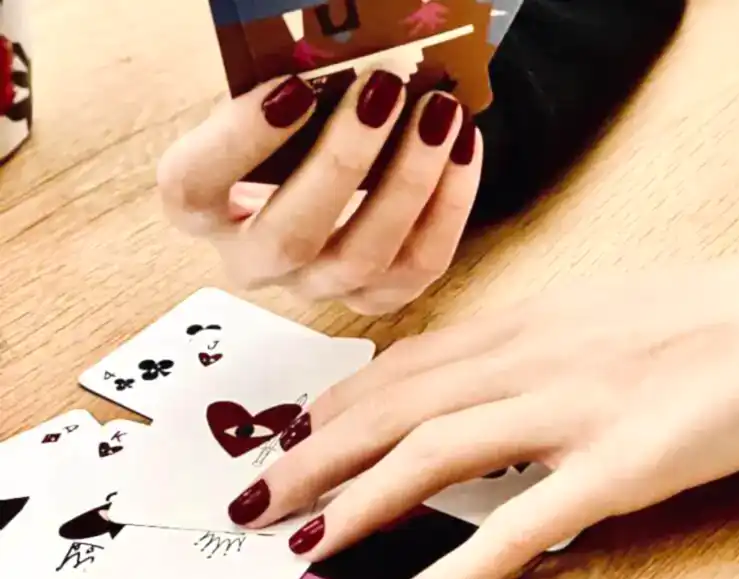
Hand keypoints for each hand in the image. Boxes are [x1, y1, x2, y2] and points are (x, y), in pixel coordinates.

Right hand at [157, 72, 480, 313]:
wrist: (323, 179)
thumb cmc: (289, 130)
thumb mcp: (267, 102)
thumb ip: (283, 84)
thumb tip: (342, 40)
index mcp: (200, 207)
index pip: (193, 186)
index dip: (239, 142)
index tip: (292, 87)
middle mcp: (255, 260)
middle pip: (292, 236)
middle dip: (343, 161)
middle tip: (383, 89)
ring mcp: (317, 287)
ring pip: (364, 258)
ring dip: (408, 183)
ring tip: (440, 113)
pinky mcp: (375, 297)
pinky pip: (419, 265)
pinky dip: (449, 206)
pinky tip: (464, 145)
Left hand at [227, 221, 738, 578]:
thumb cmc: (726, 319)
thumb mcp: (612, 317)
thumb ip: (545, 352)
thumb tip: (497, 393)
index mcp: (533, 320)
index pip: (405, 367)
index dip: (336, 410)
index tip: (293, 443)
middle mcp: (534, 356)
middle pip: (391, 407)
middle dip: (309, 458)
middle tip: (252, 503)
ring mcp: (574, 411)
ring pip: (431, 454)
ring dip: (352, 502)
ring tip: (298, 546)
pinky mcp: (622, 468)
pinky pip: (521, 525)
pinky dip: (459, 566)